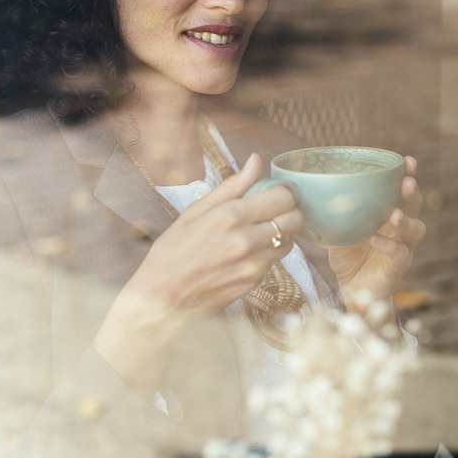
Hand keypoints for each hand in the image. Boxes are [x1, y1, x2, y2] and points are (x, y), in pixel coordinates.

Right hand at [95, 153, 302, 393]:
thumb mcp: (196, 211)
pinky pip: (274, 262)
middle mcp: (247, 240)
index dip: (284, 192)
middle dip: (289, 211)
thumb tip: (256, 161)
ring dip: (280, 234)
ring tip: (257, 233)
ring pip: (289, 241)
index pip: (283, 197)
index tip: (274, 193)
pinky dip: (267, 254)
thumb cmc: (172, 252)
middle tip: (273, 211)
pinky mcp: (255, 282)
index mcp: (230, 216)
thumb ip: (231, 186)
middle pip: (295, 219)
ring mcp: (254, 264)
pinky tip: (245, 253)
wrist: (162, 297)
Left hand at [327, 156, 426, 303]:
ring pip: (416, 230)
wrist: (351, 288)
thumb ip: (335, 213)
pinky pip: (399, 253)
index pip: (401, 190)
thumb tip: (310, 192)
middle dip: (412, 193)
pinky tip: (375, 239)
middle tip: (407, 183)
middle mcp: (401, 227)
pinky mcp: (399, 266)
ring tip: (394, 215)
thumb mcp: (339, 230)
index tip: (407, 161)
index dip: (407, 174)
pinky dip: (388, 245)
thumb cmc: (348, 255)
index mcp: (389, 212)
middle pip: (415, 206)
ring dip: (406, 220)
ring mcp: (404, 246)